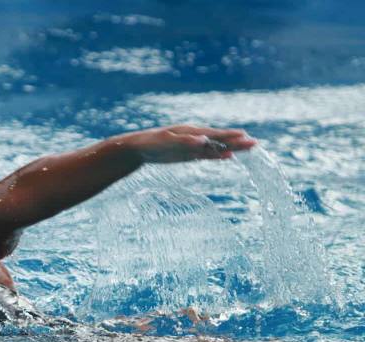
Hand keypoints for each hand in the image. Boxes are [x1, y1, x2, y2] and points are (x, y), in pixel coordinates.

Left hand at [124, 125, 256, 163]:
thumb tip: (203, 140)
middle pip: (220, 140)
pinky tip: (228, 158)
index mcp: (191, 131)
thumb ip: (184, 142)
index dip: (230, 136)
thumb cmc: (151, 142)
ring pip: (216, 147)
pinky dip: (218, 156)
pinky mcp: (188, 154)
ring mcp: (192, 146)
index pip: (214, 134)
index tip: (245, 136)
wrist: (138, 148)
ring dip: (231, 148)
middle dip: (237, 142)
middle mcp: (194, 137)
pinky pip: (207, 155)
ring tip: (248, 148)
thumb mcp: (166, 142)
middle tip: (255, 143)